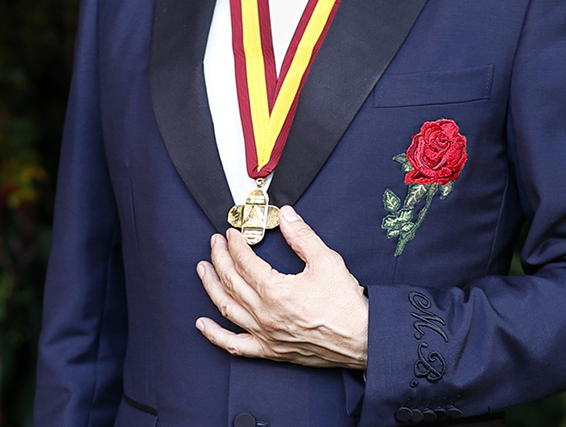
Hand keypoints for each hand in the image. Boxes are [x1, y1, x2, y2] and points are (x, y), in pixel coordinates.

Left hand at [195, 205, 369, 368]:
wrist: (362, 339)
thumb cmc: (346, 305)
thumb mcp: (326, 261)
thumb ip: (302, 236)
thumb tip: (286, 215)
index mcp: (275, 291)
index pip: (244, 262)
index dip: (235, 244)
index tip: (232, 234)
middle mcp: (265, 314)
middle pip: (231, 281)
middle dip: (219, 258)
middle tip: (215, 243)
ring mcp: (265, 334)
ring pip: (227, 308)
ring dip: (211, 287)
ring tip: (203, 270)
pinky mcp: (271, 350)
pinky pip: (235, 345)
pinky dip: (215, 335)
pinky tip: (203, 325)